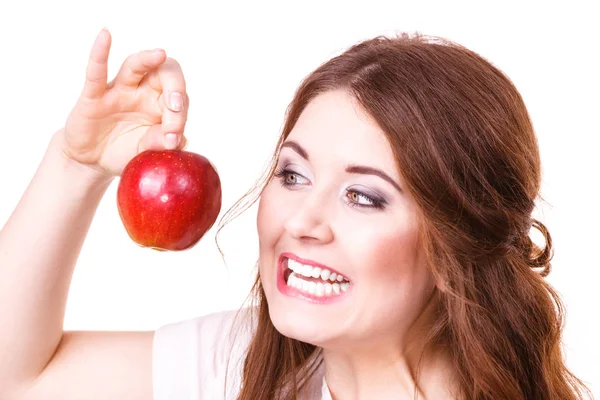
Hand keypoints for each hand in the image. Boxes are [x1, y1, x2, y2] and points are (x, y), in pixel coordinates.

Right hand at [59, 28, 188, 177]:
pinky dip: (99, 53)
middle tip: (175, 107)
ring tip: (160, 54)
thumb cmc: (124, 151)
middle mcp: (143, 92)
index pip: (178, 100)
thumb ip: (158, 144)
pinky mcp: (94, 96)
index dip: (180, 117)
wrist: (92, 160)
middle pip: (164, 74)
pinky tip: (105, 35)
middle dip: (174, 88)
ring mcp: (119, 91)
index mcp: (161, 105)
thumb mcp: (143, 152)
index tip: (173, 138)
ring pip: (135, 66)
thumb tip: (178, 140)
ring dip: (148, 60)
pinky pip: (96, 72)